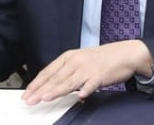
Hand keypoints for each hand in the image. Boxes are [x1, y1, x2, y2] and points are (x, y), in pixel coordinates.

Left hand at [22, 39, 153, 103]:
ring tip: (45, 98)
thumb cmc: (104, 58)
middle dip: (41, 90)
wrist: (126, 53)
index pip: (49, 71)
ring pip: (69, 82)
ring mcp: (89, 68)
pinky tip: (80, 96)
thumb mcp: (82, 61)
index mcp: (70, 57)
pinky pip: (91, 84)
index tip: (26, 93)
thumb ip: (67, 74)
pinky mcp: (101, 75)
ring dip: (56, 91)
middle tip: (29, 100)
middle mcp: (77, 61)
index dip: (36, 83)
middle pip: (56, 78)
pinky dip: (85, 90)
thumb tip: (52, 87)